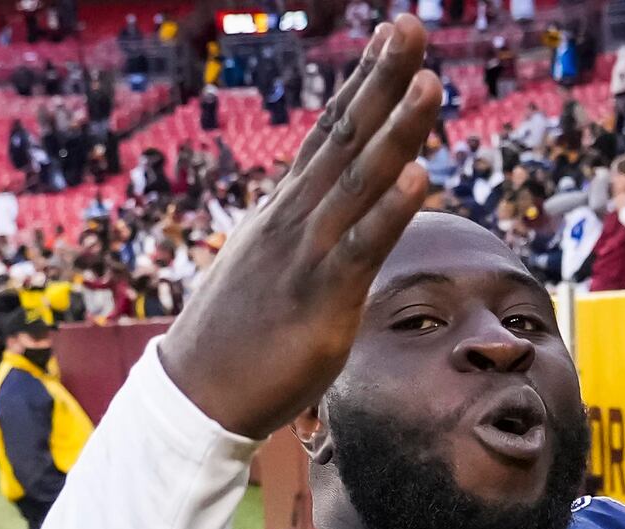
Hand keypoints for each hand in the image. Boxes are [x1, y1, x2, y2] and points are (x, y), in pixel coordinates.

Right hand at [157, 19, 442, 436]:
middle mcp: (296, 219)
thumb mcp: (269, 267)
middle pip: (346, 137)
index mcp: (286, 210)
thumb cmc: (236, 337)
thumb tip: (328, 221)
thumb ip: (301, 236)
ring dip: (396, 131)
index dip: (363, 82)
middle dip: (382, 80)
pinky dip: (390, 211)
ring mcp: (306, 255)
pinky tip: (418, 176)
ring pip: (358, 182)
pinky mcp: (320, 301)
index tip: (390, 36)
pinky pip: (360, 249)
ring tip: (430, 82)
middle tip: (410, 26)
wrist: (194, 396)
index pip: (329, 133)